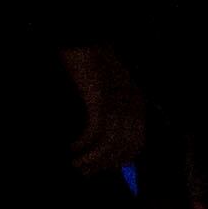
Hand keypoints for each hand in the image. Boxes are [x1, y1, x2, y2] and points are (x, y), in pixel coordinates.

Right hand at [58, 44, 146, 175]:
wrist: (82, 35)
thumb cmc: (88, 61)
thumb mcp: (105, 88)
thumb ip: (108, 110)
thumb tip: (99, 137)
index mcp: (137, 105)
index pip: (135, 145)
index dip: (118, 161)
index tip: (100, 169)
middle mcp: (132, 107)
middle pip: (124, 149)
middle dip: (104, 165)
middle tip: (84, 173)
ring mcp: (118, 104)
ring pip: (110, 145)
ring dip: (92, 160)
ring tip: (75, 166)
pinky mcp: (101, 100)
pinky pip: (95, 132)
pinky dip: (83, 145)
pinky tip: (70, 149)